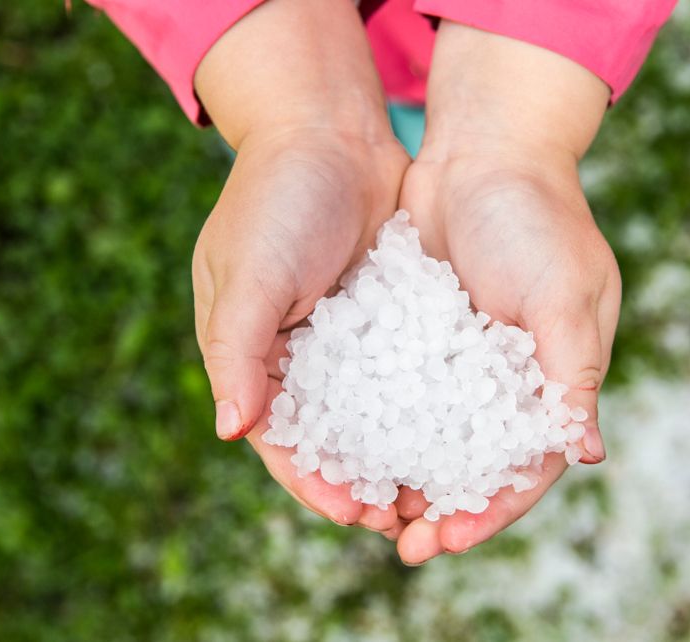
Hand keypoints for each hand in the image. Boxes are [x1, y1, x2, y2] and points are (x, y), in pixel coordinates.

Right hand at [192, 0, 409, 534]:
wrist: (329, 130)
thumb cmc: (275, 199)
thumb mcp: (248, 275)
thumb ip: (236, 351)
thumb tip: (230, 431)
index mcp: (251, 356)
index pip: (283, 440)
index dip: (315, 482)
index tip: (355, 513)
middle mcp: (298, 358)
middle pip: (332, 440)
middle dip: (365, 482)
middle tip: (408, 518)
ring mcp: (345, 340)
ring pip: (374, 417)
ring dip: (400, 454)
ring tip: (439, 488)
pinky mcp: (386, 317)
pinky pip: (406, 374)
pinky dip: (425, 406)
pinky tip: (458, 430)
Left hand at [390, 22, 620, 562]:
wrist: (483, 150)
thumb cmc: (536, 217)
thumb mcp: (563, 293)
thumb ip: (573, 372)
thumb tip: (586, 453)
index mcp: (554, 378)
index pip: (528, 464)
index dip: (494, 507)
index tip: (451, 537)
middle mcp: (509, 378)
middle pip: (476, 462)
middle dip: (444, 506)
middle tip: (401, 542)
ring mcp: (463, 359)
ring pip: (435, 436)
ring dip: (407, 474)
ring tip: (367, 508)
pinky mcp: (422, 333)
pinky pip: (401, 392)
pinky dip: (382, 425)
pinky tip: (348, 450)